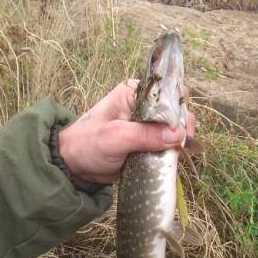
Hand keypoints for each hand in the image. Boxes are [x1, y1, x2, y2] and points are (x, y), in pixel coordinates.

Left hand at [58, 81, 195, 184]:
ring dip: (179, 142)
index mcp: (134, 94)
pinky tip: (173, 159)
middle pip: (176, 110)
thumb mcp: (115, 137)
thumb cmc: (88, 143)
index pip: (166, 91)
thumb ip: (145, 134)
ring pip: (175, 129)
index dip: (177, 108)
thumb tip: (177, 134)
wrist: (76, 166)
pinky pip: (168, 145)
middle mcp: (144, 107)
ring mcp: (148, 125)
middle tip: (181, 145)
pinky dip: (173, 152)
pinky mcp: (149, 143)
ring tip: (176, 154)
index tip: (181, 128)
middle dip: (182, 127)